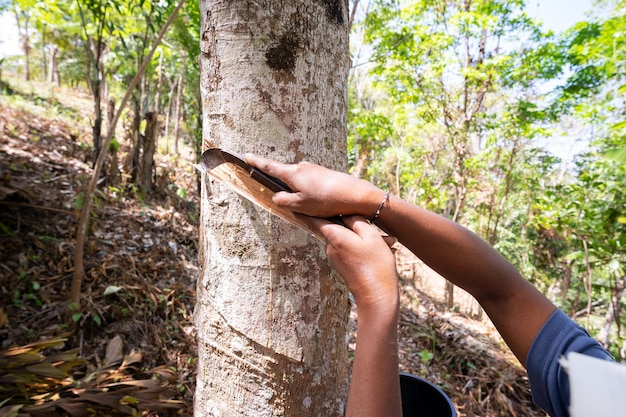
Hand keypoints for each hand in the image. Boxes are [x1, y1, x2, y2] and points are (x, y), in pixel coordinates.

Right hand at [245, 154, 383, 218]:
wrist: (355, 195)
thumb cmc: (326, 200)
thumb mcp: (300, 205)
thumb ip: (284, 201)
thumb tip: (276, 196)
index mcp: (292, 173)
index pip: (269, 166)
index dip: (256, 162)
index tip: (246, 156)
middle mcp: (302, 167)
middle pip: (284, 176)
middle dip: (283, 187)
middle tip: (290, 202)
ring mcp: (313, 169)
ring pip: (298, 182)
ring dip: (299, 193)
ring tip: (312, 208)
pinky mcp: (323, 174)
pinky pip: (309, 184)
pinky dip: (309, 193)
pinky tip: (319, 203)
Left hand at [308, 215, 398, 310]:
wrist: (376, 294)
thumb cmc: (375, 263)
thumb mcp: (370, 235)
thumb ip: (356, 220)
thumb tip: (346, 214)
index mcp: (334, 236)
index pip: (315, 220)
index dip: (306, 211)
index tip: (294, 205)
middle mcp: (329, 247)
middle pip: (335, 228)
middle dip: (352, 226)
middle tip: (373, 227)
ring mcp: (334, 258)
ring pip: (345, 240)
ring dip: (361, 239)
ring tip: (384, 243)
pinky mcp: (341, 266)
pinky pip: (349, 250)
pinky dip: (361, 249)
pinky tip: (378, 253)